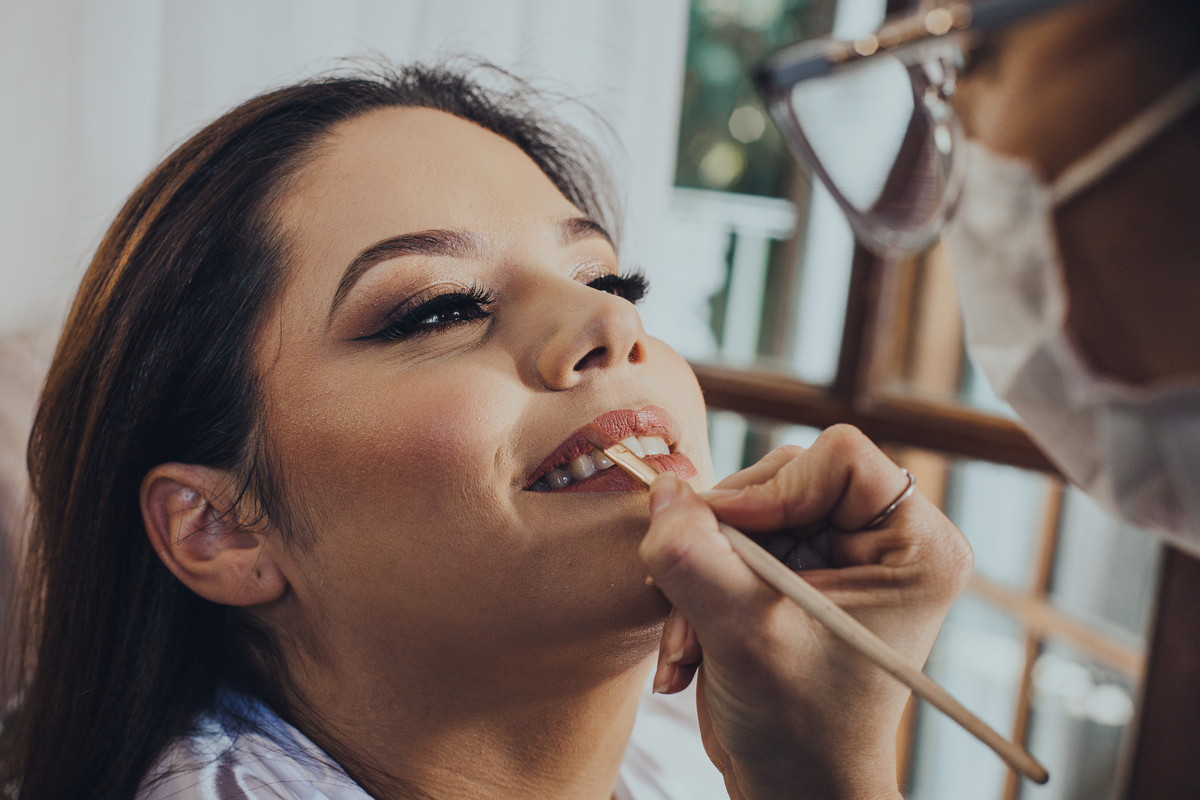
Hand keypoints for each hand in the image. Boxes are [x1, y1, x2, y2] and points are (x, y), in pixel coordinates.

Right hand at [641, 425, 972, 799]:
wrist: (795, 790)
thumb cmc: (800, 732)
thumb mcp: (743, 637)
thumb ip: (696, 557)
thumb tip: (664, 489)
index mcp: (914, 547)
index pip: (839, 457)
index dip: (774, 489)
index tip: (727, 541)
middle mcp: (882, 540)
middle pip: (782, 477)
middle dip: (724, 541)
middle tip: (692, 600)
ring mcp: (837, 554)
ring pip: (745, 510)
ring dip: (700, 571)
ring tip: (690, 641)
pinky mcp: (798, 571)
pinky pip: (731, 540)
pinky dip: (698, 584)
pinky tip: (691, 645)